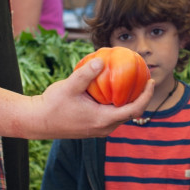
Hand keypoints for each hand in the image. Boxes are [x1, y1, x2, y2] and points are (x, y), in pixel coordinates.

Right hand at [35, 57, 154, 138]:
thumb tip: (101, 60)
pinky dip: (117, 103)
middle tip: (145, 78)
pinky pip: (111, 115)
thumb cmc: (52, 105)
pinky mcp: (93, 127)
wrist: (37, 122)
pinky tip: (114, 89)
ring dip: (129, 101)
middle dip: (141, 97)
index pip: (134, 110)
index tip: (151, 80)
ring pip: (121, 115)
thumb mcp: (69, 86)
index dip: (146, 96)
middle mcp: (104, 128)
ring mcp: (99, 129)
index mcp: (103, 119)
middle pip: (131, 113)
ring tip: (133, 82)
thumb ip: (86, 74)